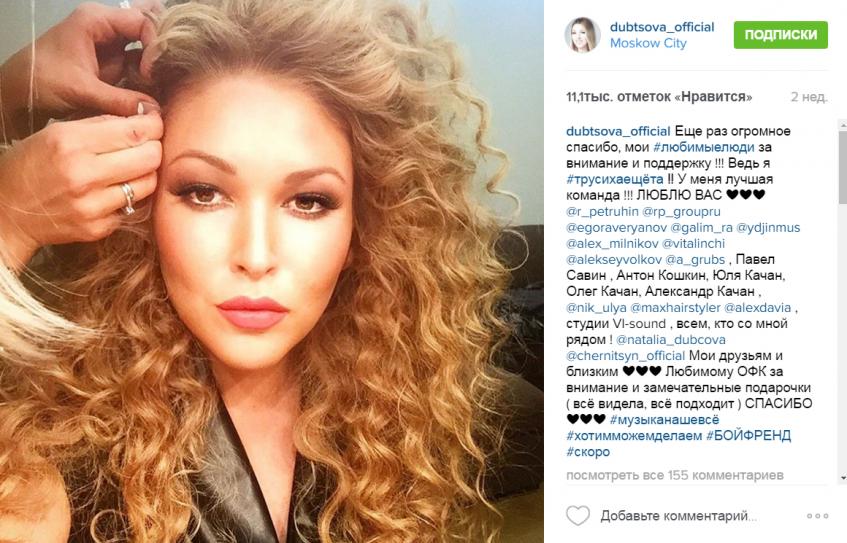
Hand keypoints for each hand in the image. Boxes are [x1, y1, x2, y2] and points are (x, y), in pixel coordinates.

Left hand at [0, 2, 161, 137]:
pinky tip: (156, 85)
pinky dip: (150, 70)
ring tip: (163, 77)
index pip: (142, 21)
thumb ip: (120, 100)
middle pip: (147, 21)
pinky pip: (139, 58)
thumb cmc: (41, 81)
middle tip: (167, 67)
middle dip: (161, 42)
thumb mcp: (82, 91)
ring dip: (157, 56)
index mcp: (96, 19)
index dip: (154, 45)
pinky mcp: (112, 60)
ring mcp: (110, 42)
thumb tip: (154, 112)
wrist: (19, 92)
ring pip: (146, 38)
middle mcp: (106, 25)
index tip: (151, 73)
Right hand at [0, 111, 162, 270]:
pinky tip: (114, 190)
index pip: (135, 132)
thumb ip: (99, 125)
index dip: (154, 126)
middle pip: (150, 158)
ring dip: (146, 173)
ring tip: (132, 167)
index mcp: (72, 144)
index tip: (154, 124)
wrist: (7, 212)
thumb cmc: (31, 165)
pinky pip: (133, 208)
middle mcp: (84, 176)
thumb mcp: (55, 132)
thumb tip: (141, 119)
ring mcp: (93, 206)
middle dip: (154, 147)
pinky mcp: (99, 228)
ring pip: (148, 184)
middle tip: (146, 145)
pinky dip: (130, 197)